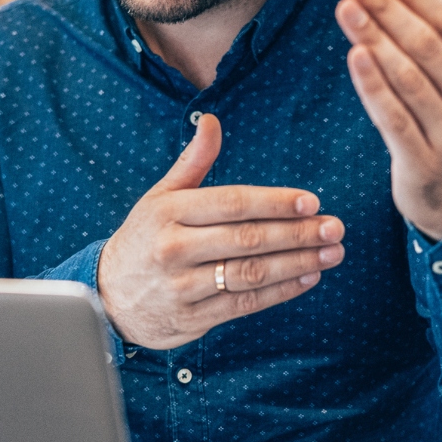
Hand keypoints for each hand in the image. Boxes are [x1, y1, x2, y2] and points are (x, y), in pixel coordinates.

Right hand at [96, 114, 344, 348]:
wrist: (107, 297)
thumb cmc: (144, 238)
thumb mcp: (160, 197)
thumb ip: (192, 163)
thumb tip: (213, 122)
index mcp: (169, 213)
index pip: (231, 203)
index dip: (274, 202)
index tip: (311, 201)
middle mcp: (174, 249)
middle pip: (247, 240)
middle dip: (297, 234)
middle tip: (334, 228)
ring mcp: (182, 288)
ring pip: (250, 274)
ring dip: (297, 264)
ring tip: (331, 254)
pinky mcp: (192, 319)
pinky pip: (244, 304)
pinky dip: (280, 292)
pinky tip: (307, 278)